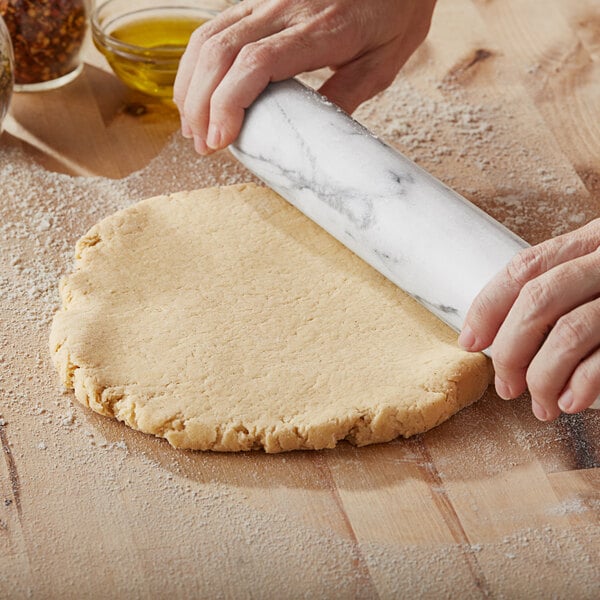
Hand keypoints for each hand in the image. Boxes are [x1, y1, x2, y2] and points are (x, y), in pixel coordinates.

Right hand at [173, 0, 436, 153]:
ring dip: (192, 86)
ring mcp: (267, 0)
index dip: (229, 103)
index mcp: (321, 29)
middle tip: (203, 145)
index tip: (222, 139)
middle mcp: (285, 8)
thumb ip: (346, 95)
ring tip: (193, 127)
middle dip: (201, 105)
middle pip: (222, 52)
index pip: (257, 63)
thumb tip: (310, 136)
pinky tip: (196, 90)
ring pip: (210, 38)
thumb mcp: (382, 63)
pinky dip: (197, 63)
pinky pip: (215, 27)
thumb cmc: (393, 11)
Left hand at [459, 219, 599, 420]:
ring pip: (570, 332)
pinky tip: (571, 402)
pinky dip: (583, 384)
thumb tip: (500, 334)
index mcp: (595, 240)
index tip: (471, 341)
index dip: (488, 306)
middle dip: (510, 349)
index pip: (524, 268)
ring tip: (538, 404)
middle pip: (539, 300)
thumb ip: (565, 287)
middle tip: (505, 385)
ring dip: (542, 376)